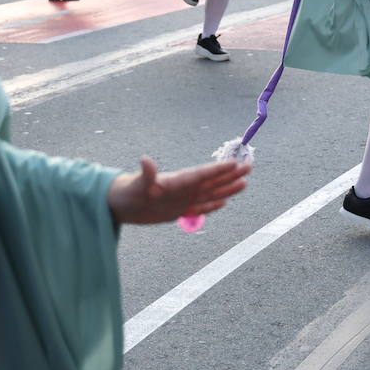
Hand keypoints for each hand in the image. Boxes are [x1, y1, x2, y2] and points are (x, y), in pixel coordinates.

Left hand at [107, 156, 250, 224]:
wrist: (120, 205)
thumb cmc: (127, 192)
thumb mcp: (136, 185)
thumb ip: (146, 173)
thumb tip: (145, 160)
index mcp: (178, 180)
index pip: (202, 173)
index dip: (218, 169)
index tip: (234, 163)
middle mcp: (184, 188)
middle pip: (212, 180)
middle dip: (231, 175)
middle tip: (249, 166)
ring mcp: (183, 198)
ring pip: (211, 192)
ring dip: (227, 188)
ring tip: (245, 183)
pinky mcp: (179, 210)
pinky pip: (201, 206)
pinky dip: (213, 204)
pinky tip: (224, 201)